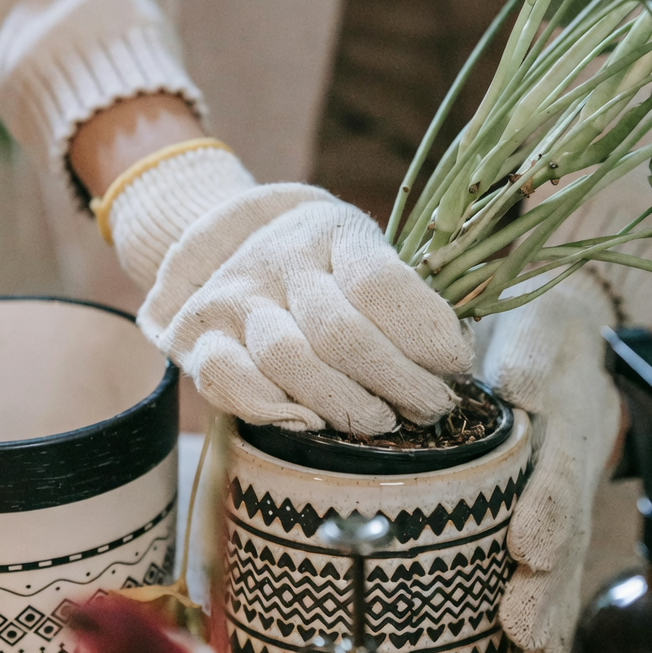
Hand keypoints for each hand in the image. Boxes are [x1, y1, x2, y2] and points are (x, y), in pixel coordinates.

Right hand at [104, 143, 470, 435]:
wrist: (224, 230)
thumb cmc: (322, 258)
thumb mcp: (362, 249)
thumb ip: (400, 292)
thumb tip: (453, 357)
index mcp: (333, 230)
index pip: (381, 284)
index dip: (426, 332)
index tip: (457, 364)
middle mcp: (280, 259)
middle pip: (341, 332)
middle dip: (399, 382)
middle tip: (433, 407)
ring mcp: (234, 296)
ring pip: (287, 358)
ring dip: (345, 404)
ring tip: (383, 421)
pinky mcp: (194, 334)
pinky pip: (226, 376)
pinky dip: (270, 408)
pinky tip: (309, 422)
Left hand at [482, 271, 621, 652]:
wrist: (572, 319)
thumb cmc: (535, 316)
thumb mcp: (535, 314)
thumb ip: (530, 347)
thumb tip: (519, 385)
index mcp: (569, 404)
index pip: (560, 459)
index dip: (548, 503)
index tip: (527, 544)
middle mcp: (578, 452)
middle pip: (567, 522)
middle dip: (547, 576)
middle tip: (521, 620)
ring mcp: (576, 483)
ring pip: (568, 552)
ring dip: (551, 605)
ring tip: (532, 652)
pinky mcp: (564, 507)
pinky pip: (563, 565)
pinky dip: (556, 615)